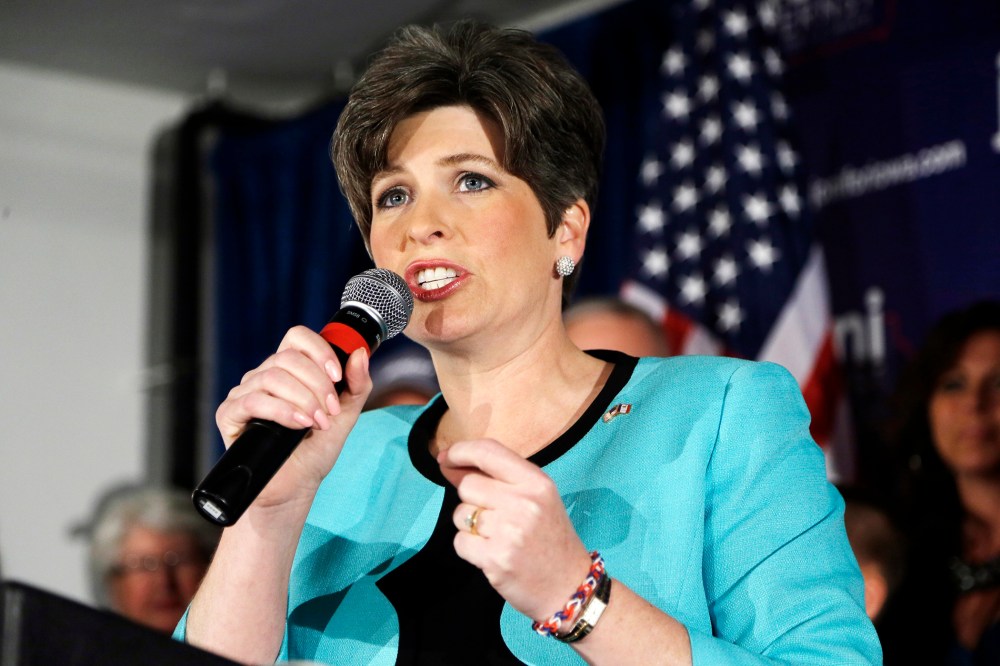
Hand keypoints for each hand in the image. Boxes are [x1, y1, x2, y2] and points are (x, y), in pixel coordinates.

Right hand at [215, 326, 372, 508]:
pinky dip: (282, 410)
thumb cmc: (315, 449)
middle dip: (317, 384)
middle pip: (288, 357)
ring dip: (303, 399)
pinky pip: (253, 400)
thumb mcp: (345, 414)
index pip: (297, 337)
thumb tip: (359, 353)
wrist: (296, 486)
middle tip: (329, 411)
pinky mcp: (229, 414)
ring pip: (273, 377)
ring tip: (317, 423)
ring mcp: (245, 393)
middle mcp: (264, 375)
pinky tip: (299, 424)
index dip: (319, 350)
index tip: (337, 376)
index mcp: (289, 369)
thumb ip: (356, 384)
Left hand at [438, 439, 592, 623]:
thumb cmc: (549, 539)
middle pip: (468, 485)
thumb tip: (448, 462)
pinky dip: (469, 549)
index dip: (459, 451)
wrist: (569, 587)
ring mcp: (509, 531)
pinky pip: (460, 542)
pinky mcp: (495, 559)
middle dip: (470, 499)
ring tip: (497, 537)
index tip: (446, 457)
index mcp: (536, 482)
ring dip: (470, 526)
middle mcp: (524, 502)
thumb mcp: (537, 498)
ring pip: (460, 514)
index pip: (487, 451)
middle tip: (491, 516)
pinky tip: (491, 554)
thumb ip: (499, 477)